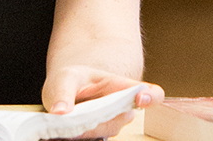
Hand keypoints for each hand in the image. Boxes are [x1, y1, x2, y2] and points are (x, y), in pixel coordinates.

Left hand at [42, 66, 162, 138]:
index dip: (152, 98)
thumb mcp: (66, 77)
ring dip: (86, 129)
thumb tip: (59, 112)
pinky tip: (67, 128)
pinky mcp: (100, 136)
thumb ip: (63, 92)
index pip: (152, 93)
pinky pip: (93, 139)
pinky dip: (80, 135)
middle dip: (98, 118)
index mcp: (123, 87)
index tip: (140, 100)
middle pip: (120, 119)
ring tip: (67, 118)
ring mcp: (113, 125)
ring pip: (105, 132)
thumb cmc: (73, 80)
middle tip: (74, 113)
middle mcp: (124, 109)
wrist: (67, 91)